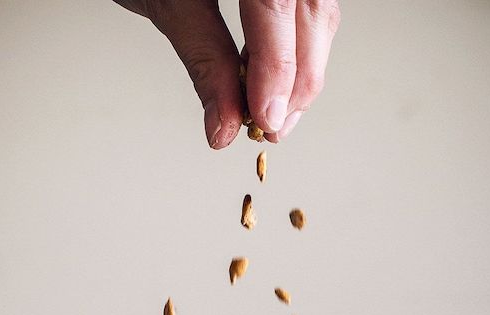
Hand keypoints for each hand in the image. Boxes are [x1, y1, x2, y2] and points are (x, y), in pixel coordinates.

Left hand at [114, 1, 339, 147]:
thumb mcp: (169, 3)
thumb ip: (204, 61)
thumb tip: (224, 124)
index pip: (277, 4)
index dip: (277, 68)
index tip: (265, 117)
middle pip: (313, 15)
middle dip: (297, 81)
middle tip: (270, 127)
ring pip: (320, 18)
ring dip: (300, 75)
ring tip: (272, 115)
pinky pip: (309, 13)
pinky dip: (294, 54)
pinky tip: (272, 84)